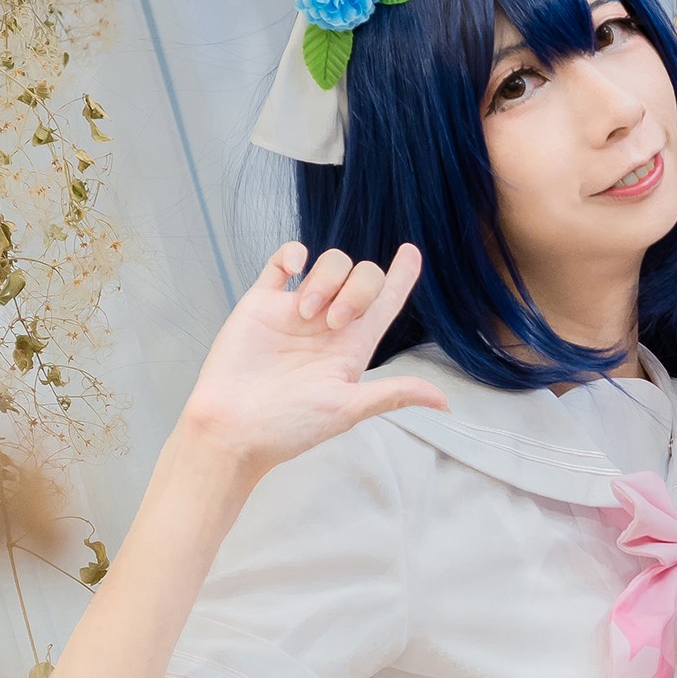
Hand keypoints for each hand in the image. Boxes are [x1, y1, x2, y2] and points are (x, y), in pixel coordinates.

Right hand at [175, 241, 449, 476]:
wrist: (232, 426)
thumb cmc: (288, 426)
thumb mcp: (347, 410)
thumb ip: (393, 394)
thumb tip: (444, 403)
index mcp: (354, 347)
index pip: (387, 304)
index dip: (403, 277)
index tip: (412, 251)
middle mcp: (329, 324)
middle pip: (365, 277)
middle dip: (359, 288)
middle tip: (334, 321)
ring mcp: (296, 311)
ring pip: (329, 263)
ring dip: (326, 278)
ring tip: (306, 314)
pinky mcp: (262, 304)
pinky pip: (281, 262)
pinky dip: (294, 253)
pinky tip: (294, 266)